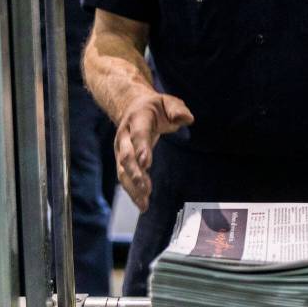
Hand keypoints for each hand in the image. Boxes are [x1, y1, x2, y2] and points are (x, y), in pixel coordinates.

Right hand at [114, 93, 192, 211]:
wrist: (134, 107)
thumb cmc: (156, 108)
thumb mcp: (169, 103)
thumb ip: (178, 110)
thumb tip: (187, 119)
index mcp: (137, 119)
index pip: (138, 135)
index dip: (141, 149)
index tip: (146, 163)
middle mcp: (124, 136)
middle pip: (126, 156)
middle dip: (135, 173)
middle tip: (145, 188)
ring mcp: (121, 149)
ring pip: (123, 171)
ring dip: (132, 187)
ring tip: (144, 203)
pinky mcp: (123, 161)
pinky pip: (125, 178)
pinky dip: (132, 192)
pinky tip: (142, 204)